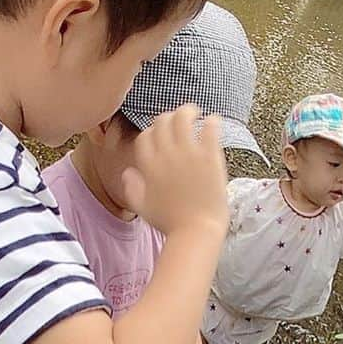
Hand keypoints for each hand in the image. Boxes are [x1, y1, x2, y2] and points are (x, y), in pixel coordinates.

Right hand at [120, 105, 227, 238]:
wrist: (196, 231)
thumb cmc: (170, 223)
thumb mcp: (142, 207)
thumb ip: (131, 188)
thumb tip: (128, 172)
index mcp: (148, 166)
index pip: (146, 136)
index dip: (153, 132)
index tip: (162, 134)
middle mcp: (165, 155)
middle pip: (162, 121)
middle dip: (170, 117)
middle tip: (180, 119)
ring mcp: (188, 154)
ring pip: (183, 117)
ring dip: (189, 111)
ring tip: (196, 113)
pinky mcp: (209, 157)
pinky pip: (209, 128)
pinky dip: (211, 121)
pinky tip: (214, 121)